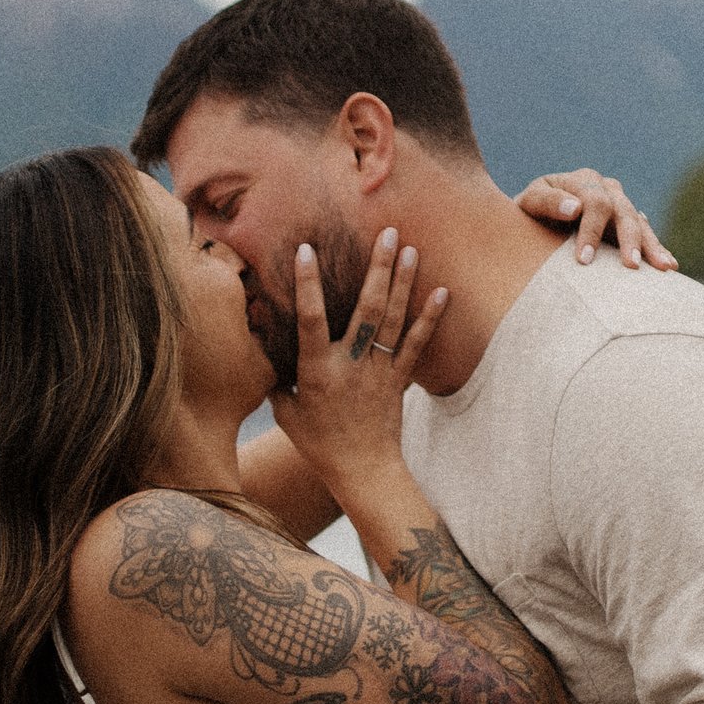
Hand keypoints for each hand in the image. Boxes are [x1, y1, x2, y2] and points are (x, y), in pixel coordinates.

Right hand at [267, 227, 447, 504]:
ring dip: (402, 281)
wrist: (362, 471)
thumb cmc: (318, 444)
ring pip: (392, 319)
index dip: (308, 284)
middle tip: (385, 232)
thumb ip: (276, 378)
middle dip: (376, 268)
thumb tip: (260, 343)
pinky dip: (430, 318)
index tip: (305, 249)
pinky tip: (442, 292)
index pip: (310, 319)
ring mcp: (379, 371)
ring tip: (409, 247)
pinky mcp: (400, 379)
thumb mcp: (286, 412)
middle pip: (366, 309)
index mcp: (317, 370)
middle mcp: (351, 365)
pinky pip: (416, 344)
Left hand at [517, 166, 677, 270]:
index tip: (584, 261)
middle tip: (630, 267)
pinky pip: (646, 234)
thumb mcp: (528, 203)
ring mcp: (621, 204)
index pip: (595, 203)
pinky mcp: (628, 222)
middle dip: (629, 240)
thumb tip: (575, 208)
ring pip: (640, 223)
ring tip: (663, 267)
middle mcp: (607, 189)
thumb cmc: (527, 214)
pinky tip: (668, 265)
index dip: (592, 231)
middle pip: (624, 212)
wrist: (533, 221)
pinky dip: (656, 249)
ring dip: (651, 245)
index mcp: (584, 181)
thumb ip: (547, 202)